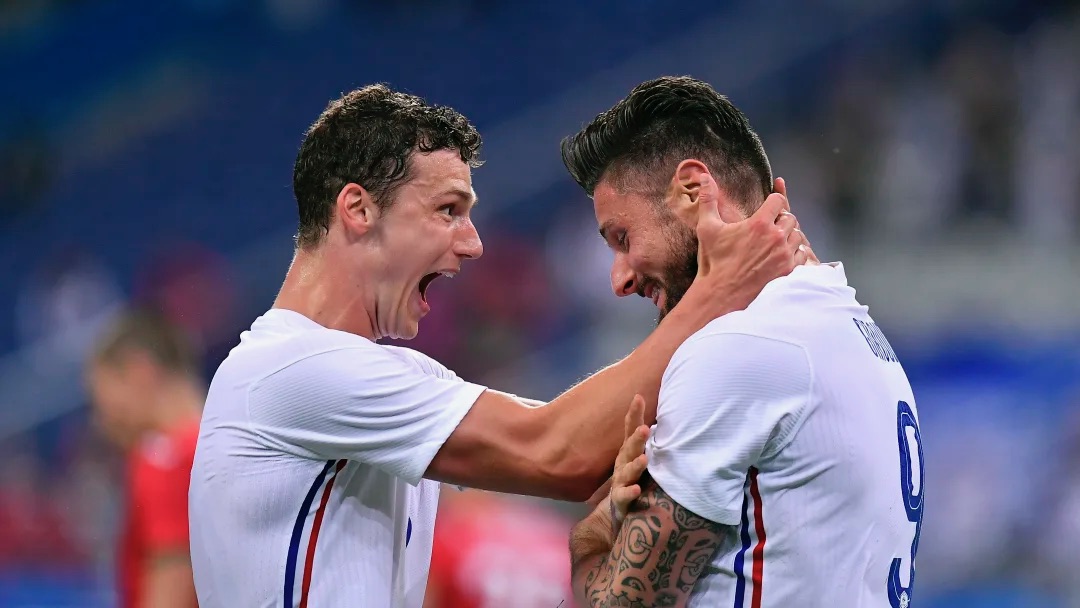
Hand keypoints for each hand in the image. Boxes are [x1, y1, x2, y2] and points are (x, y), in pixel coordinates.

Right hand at [609, 394, 649, 531]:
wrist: (617, 512)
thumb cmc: (635, 480)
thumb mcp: (642, 459)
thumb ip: (652, 443)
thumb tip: (673, 420)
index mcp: (629, 452)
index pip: (631, 430)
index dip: (634, 415)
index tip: (638, 397)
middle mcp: (623, 464)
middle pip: (629, 448)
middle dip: (636, 439)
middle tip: (644, 429)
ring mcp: (621, 482)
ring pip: (627, 471)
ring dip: (635, 465)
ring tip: (644, 459)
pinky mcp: (620, 500)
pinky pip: (624, 496)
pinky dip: (630, 492)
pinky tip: (637, 490)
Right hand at [689, 175, 813, 313]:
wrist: (722, 295)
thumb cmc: (714, 262)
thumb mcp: (708, 228)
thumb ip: (708, 200)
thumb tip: (703, 176)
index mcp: (759, 223)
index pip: (778, 200)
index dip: (773, 202)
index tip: (768, 208)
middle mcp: (776, 237)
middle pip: (791, 217)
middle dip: (781, 220)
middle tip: (769, 228)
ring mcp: (784, 255)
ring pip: (797, 236)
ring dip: (789, 236)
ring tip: (776, 242)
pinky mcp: (789, 271)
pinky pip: (802, 255)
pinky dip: (795, 253)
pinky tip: (783, 256)